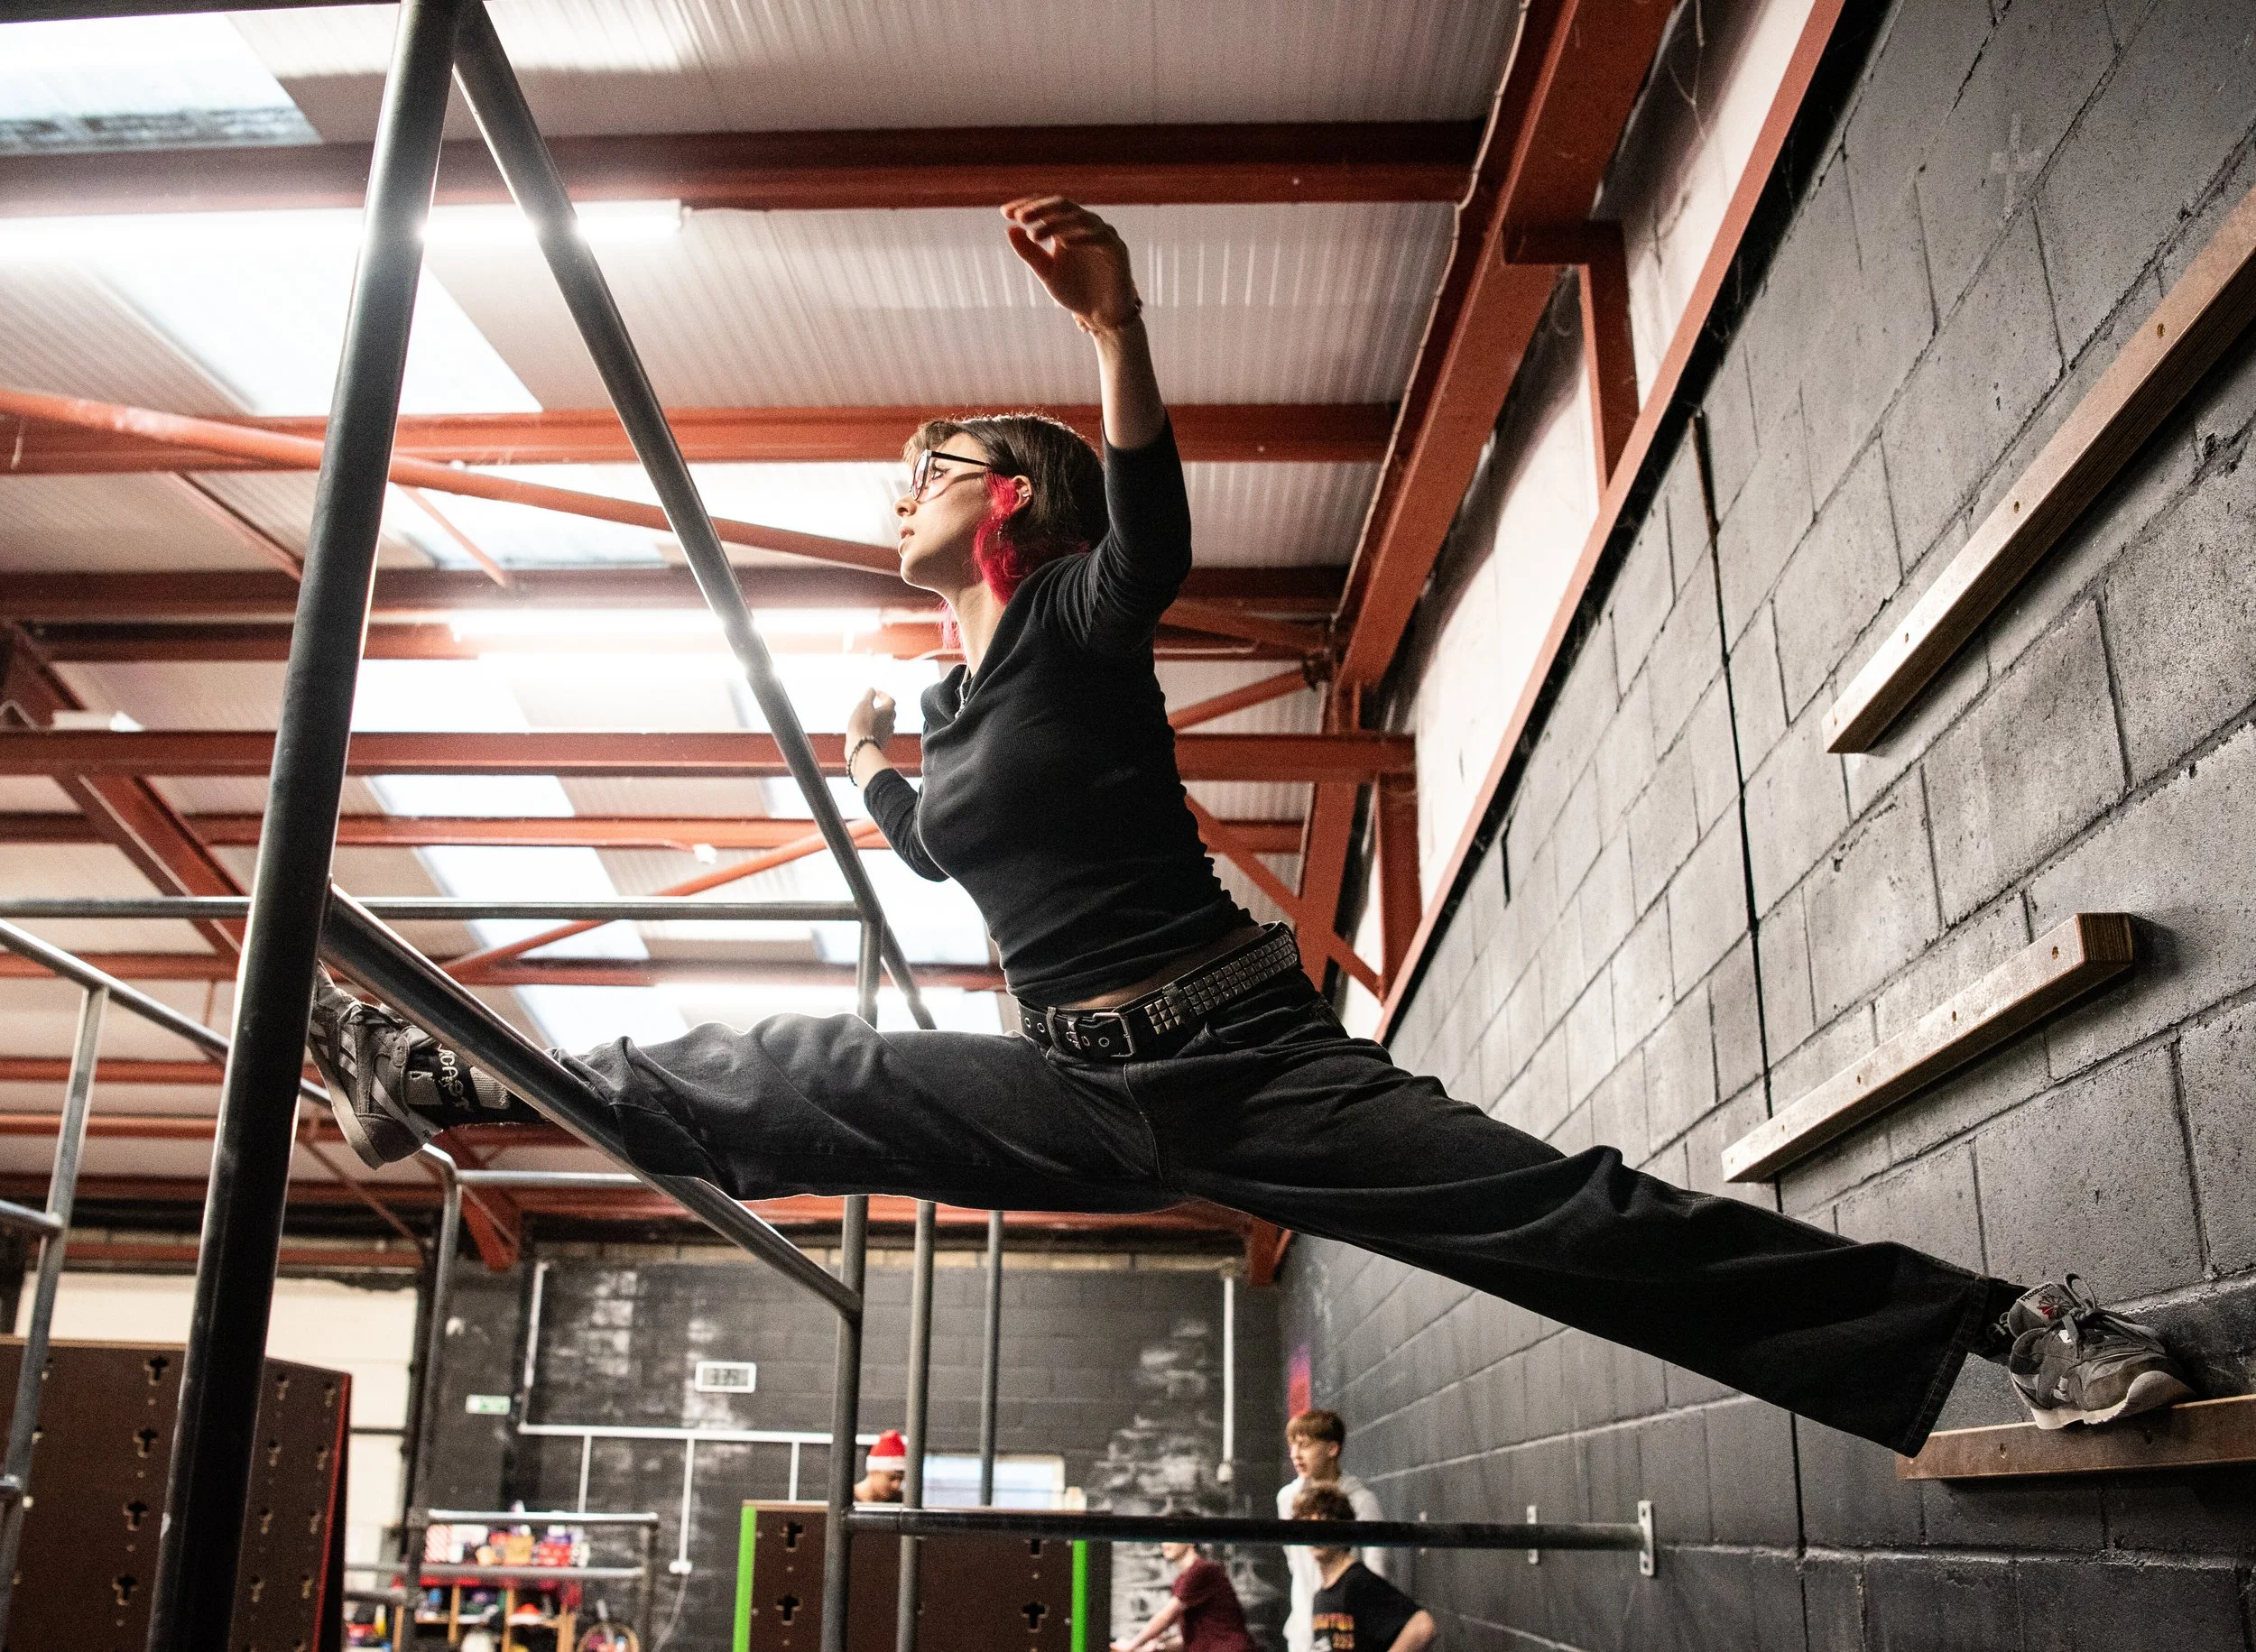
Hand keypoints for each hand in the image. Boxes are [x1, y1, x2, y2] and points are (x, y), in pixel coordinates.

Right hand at [846, 689, 895, 746]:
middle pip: (891, 712)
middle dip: (884, 707)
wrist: (861, 747)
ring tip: (872, 717)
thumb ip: (869, 696)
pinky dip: (877, 728)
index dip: (883, 695)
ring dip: (881, 719)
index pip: (890, 700)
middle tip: (876, 704)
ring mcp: (887, 734)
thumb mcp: (863, 705)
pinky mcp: (881, 743)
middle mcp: (890, 723)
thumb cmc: (862, 724)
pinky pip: (882, 733)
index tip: (875, 692)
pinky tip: (870, 729)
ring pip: (887, 724)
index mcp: (888, 712)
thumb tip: (872, 689)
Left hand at [1003, 197, 1140, 330]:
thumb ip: (1029, 252)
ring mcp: (1101, 234)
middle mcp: (1084, 225)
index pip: (1046, 206)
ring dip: (1055, 224)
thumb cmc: (1075, 291)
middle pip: (1061, 206)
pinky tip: (1064, 243)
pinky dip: (1080, 237)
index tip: (1005, 213)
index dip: (1026, 205)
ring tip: (1034, 235)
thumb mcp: (1046, 272)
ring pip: (1078, 218)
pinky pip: (1098, 236)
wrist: (1101, 315)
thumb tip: (1010, 229)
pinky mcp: (1116, 248)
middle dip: (1039, 209)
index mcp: (1066, 227)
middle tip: (1020, 217)